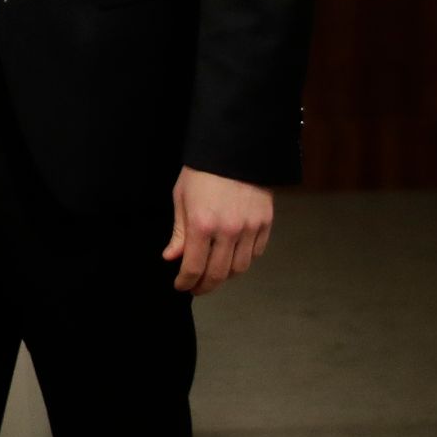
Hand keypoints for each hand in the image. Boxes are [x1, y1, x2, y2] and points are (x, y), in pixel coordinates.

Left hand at [162, 166, 273, 295]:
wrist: (235, 148)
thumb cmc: (202, 171)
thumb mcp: (181, 197)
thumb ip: (179, 232)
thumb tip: (171, 258)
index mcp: (202, 224)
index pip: (194, 267)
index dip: (186, 282)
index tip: (181, 286)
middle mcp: (228, 230)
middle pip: (218, 274)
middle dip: (205, 286)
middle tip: (197, 288)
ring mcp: (250, 228)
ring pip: (240, 268)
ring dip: (226, 276)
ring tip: (214, 273)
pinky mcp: (265, 223)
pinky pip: (256, 253)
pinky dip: (244, 260)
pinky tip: (232, 256)